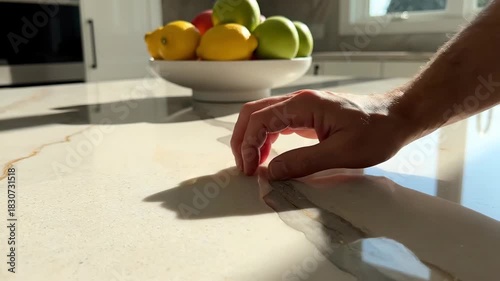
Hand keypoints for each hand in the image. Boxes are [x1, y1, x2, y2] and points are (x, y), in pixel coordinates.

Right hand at [230, 90, 417, 179]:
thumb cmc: (376, 132)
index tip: (250, 171)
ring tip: (254, 166)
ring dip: (252, 139)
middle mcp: (298, 101)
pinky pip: (277, 123)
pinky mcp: (308, 115)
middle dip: (243, 139)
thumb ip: (302, 162)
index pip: (259, 120)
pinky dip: (266, 139)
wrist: (398, 116)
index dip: (248, 145)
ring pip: (263, 117)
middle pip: (254, 113)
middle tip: (244, 167)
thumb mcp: (341, 153)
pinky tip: (269, 156)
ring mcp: (302, 106)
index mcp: (303, 105)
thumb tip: (270, 173)